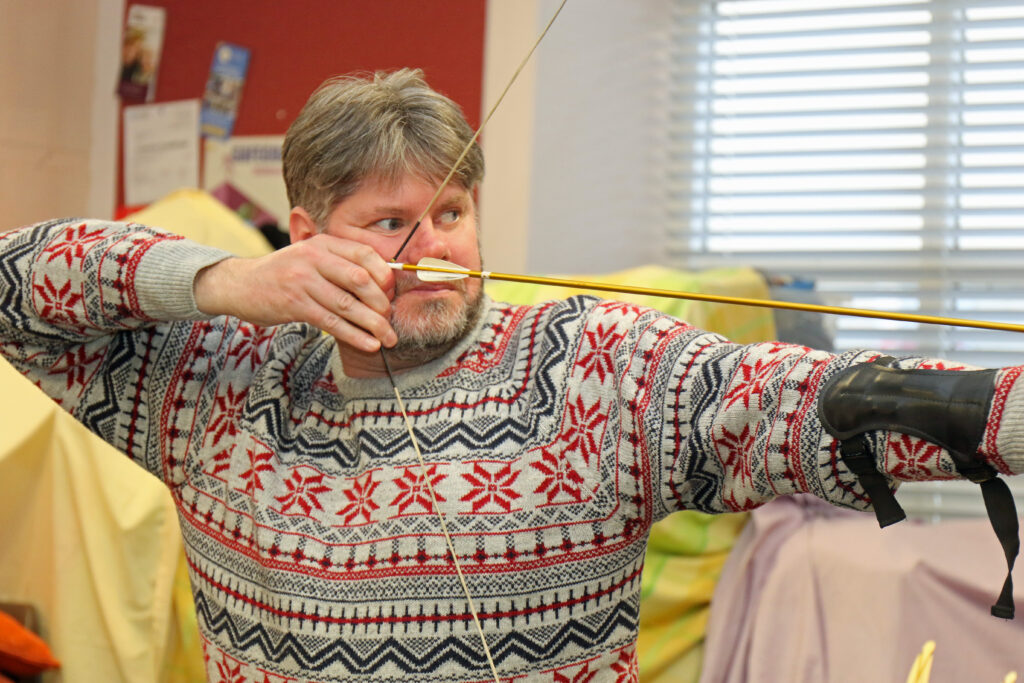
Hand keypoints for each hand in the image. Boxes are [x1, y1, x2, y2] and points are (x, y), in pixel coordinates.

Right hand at [194, 235, 397, 351]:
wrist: (239, 285)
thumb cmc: (283, 274)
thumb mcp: (309, 258)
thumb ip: (339, 265)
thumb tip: (381, 283)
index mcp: (322, 244)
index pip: (364, 254)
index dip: (384, 274)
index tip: (392, 292)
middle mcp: (313, 258)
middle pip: (360, 280)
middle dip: (381, 303)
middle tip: (391, 319)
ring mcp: (302, 281)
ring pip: (347, 304)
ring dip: (373, 324)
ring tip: (388, 337)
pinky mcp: (294, 304)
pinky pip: (332, 322)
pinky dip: (354, 335)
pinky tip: (369, 344)